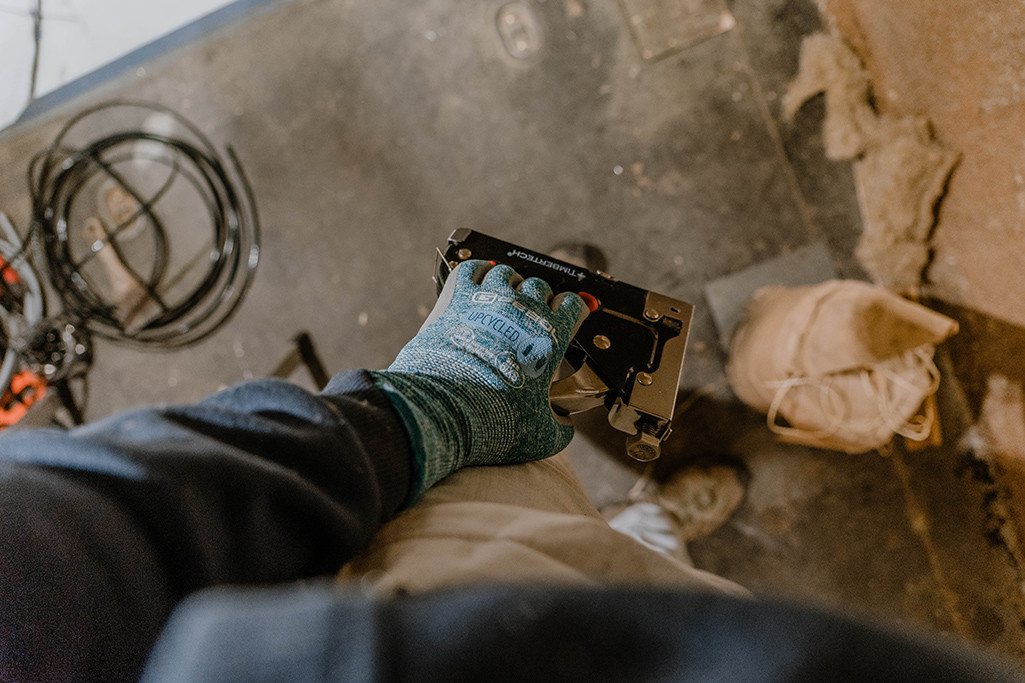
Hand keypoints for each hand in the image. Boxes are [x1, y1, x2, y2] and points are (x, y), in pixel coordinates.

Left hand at [371, 260, 587, 499]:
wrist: (446, 411)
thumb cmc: (494, 423)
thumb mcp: (541, 437)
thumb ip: (560, 427)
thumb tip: (564, 427)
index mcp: (551, 336)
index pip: (573, 304)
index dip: (571, 311)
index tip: (565, 320)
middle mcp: (524, 309)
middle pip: (540, 286)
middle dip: (539, 298)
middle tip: (529, 319)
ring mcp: (489, 298)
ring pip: (508, 273)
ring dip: (509, 284)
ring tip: (503, 300)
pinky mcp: (456, 296)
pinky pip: (472, 269)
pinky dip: (478, 272)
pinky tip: (476, 284)